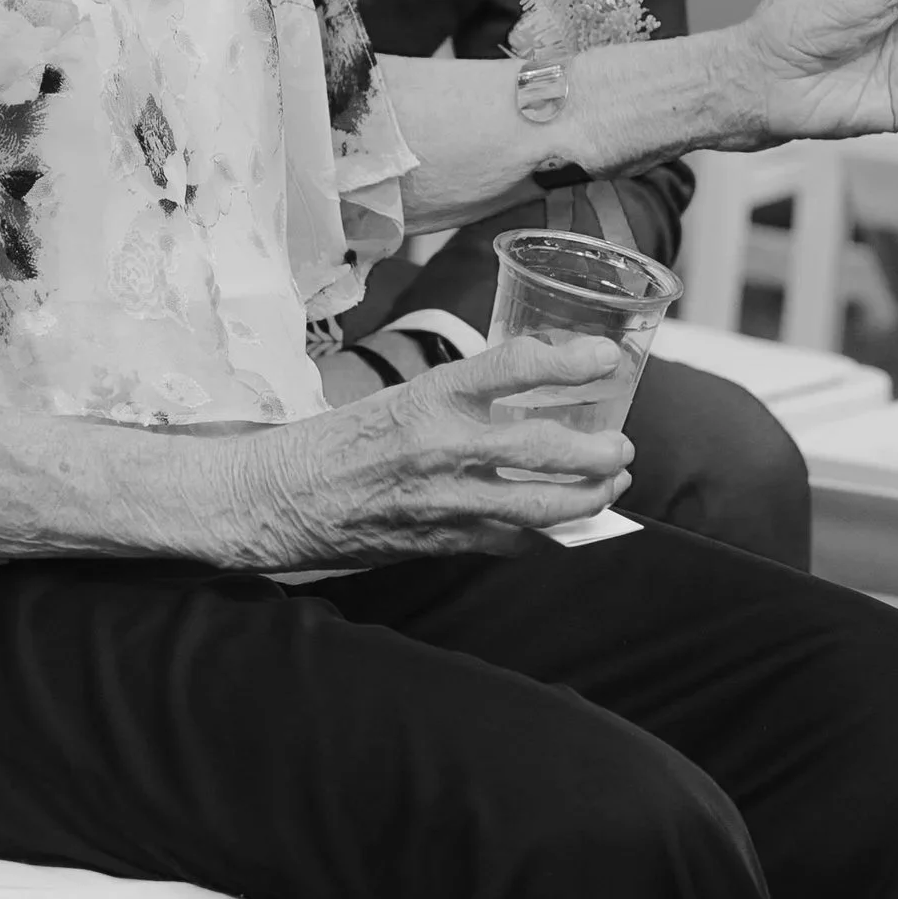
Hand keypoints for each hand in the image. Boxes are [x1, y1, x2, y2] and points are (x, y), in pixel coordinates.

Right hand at [228, 336, 632, 565]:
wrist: (276, 498)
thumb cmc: (335, 443)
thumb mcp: (397, 399)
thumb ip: (461, 403)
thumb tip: (525, 403)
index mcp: (430, 396)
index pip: (517, 364)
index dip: (572, 360)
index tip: (605, 357)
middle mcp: (443, 446)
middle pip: (548, 446)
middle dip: (599, 451)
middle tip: (621, 447)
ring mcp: (445, 500)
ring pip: (542, 505)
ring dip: (588, 498)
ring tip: (609, 487)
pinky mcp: (441, 542)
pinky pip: (511, 541)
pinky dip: (541, 533)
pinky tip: (554, 525)